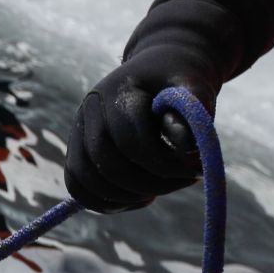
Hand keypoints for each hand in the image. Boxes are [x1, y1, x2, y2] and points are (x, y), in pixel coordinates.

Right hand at [64, 46, 219, 213]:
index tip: (195, 171)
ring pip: (85, 179)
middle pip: (103, 161)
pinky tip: (139, 198)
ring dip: (124, 196)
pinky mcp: (77, 150)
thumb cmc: (181, 83)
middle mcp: (89, 109)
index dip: (163, 164)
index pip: (129, 139)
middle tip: (181, 183)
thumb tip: (185, 147)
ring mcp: (78, 130)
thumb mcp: (195, 90)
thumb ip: (192, 114)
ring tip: (158, 192)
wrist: (161, 69)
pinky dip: (105, 202)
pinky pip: (78, 186)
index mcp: (117, 90)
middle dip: (145, 183)